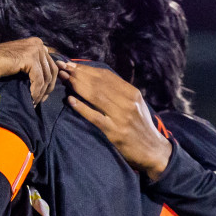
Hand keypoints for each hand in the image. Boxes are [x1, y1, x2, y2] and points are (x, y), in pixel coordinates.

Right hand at [0, 37, 64, 104]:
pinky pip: (38, 80)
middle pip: (52, 71)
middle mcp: (38, 44)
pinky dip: (36, 91)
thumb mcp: (19, 60)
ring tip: (34, 101)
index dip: (49, 82)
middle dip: (48, 88)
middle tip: (41, 100)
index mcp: (37, 43)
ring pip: (46, 77)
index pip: (51, 65)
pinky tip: (31, 98)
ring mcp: (34, 50)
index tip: (43, 94)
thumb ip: (32, 63)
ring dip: (41, 92)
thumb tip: (45, 76)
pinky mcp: (29, 59)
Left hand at [65, 64, 172, 180]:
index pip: (106, 76)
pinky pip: (94, 117)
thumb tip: (95, 77)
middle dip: (78, 74)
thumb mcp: (135, 104)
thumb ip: (119, 91)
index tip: (71, 65)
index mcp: (132, 93)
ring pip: (96, 96)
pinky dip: (82, 107)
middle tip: (62, 67)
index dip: (87, 69)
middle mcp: (128, 102)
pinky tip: (70, 100)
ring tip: (64, 79)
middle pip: (99, 84)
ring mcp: (121, 117)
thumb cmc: (139, 125)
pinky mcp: (114, 132)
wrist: (152, 150)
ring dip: (77, 86)